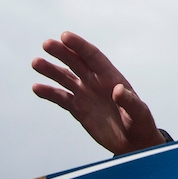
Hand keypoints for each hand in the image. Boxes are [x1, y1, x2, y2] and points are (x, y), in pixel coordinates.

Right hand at [32, 32, 165, 154]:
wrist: (134, 142)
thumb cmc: (141, 124)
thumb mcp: (139, 112)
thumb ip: (129, 101)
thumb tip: (117, 89)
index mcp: (112, 78)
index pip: (94, 57)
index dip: (80, 46)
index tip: (65, 36)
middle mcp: (96, 83)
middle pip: (77, 63)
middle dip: (62, 52)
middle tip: (47, 44)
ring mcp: (86, 95)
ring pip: (65, 78)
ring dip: (51, 70)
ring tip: (36, 62)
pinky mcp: (79, 109)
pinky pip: (61, 98)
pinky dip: (49, 93)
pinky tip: (37, 88)